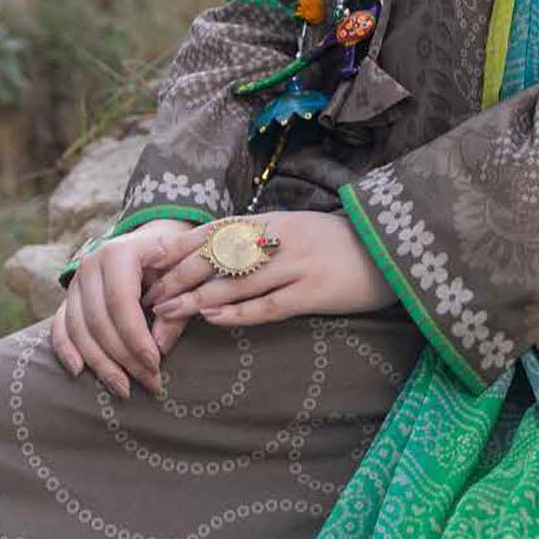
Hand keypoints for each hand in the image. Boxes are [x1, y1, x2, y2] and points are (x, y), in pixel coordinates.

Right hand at [51, 217, 193, 396]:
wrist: (151, 244)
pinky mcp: (68, 298)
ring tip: (124, 388)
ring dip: (101, 363)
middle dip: (124, 357)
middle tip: (149, 382)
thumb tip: (159, 347)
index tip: (155, 364)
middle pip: (99, 320)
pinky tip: (79, 372)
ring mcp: (76, 282)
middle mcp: (90, 264)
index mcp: (119, 251)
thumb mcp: (180, 275)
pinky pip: (61, 327)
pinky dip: (67, 351)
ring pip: (79, 329)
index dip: (136, 336)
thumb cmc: (171, 260)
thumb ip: (175, 306)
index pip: (121, 302)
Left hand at [142, 211, 396, 346]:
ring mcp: (297, 265)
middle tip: (150, 295)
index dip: (182, 245)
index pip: (217, 229)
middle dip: (180, 276)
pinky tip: (213, 318)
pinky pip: (268, 305)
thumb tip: (217, 254)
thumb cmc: (336, 245)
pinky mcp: (314, 292)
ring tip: (168, 312)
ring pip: (236, 282)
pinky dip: (237, 312)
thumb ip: (262, 239)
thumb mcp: (296, 231)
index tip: (151, 260)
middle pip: (218, 256)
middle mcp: (280, 238)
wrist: (389, 252)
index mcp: (273, 220)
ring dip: (196, 298)